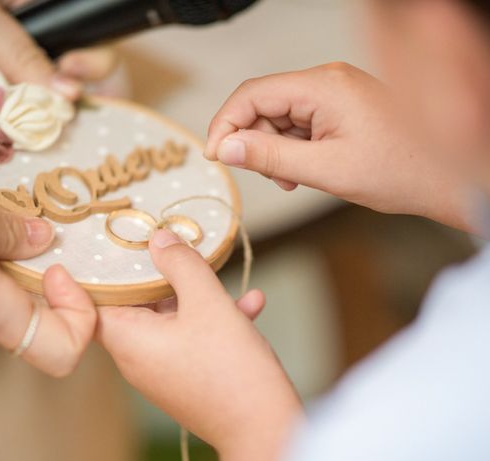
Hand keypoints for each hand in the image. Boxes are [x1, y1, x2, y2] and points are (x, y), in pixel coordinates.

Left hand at [96, 229, 301, 460]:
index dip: (99, 271)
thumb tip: (158, 238)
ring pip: (169, 318)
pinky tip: (251, 302)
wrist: (263, 429)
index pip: (94, 301)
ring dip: (195, 294)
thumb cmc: (229, 367)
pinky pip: (191, 338)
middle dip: (159, 274)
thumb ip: (180, 263)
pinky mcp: (186, 377)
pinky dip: (212, 319)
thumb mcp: (206, 301)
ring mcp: (162, 370)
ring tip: (219, 272)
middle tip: (172, 246)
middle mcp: (137, 358)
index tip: (109, 245)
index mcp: (129, 340)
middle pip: (135, 304)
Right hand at [205, 63, 472, 232]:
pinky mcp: (340, 107)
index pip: (253, 94)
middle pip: (264, 103)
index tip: (215, 156)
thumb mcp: (325, 169)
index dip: (226, 124)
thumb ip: (269, 157)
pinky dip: (293, 148)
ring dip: (275, 148)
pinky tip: (304, 170)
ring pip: (280, 116)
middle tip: (265, 176)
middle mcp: (328, 80)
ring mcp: (335, 93)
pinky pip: (300, 122)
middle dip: (254, 141)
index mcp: (324, 86)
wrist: (446, 177)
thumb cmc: (400, 171)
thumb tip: (225, 147)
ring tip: (293, 179)